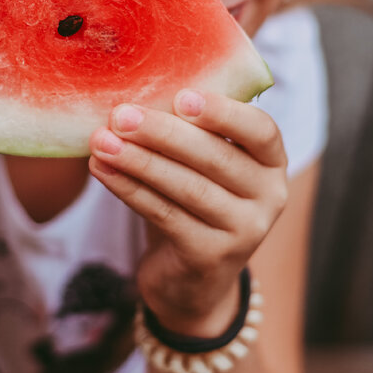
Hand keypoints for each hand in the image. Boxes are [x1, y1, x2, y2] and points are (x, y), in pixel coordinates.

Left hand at [88, 90, 287, 337]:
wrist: (192, 280)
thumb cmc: (194, 203)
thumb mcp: (202, 165)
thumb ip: (189, 132)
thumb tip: (137, 92)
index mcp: (271, 162)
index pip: (261, 130)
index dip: (223, 112)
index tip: (181, 96)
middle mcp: (269, 196)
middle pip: (215, 157)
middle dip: (163, 133)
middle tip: (120, 115)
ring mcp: (245, 230)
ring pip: (187, 186)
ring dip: (139, 161)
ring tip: (101, 141)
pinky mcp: (212, 256)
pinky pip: (165, 214)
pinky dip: (129, 188)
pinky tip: (102, 170)